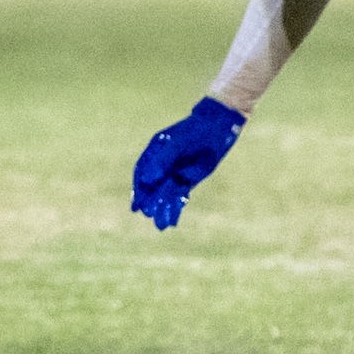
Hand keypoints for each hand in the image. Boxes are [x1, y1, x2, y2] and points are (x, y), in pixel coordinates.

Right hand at [131, 98, 244, 228]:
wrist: (218, 127)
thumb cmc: (196, 132)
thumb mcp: (178, 144)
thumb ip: (162, 160)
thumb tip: (147, 179)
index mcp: (155, 151)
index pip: (142, 172)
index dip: (138, 189)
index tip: (136, 205)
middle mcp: (163, 163)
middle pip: (152, 186)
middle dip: (150, 202)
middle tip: (148, 214)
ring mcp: (175, 172)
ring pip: (166, 194)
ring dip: (162, 210)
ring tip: (161, 226)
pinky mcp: (187, 179)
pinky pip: (179, 196)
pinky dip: (176, 208)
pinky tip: (173, 221)